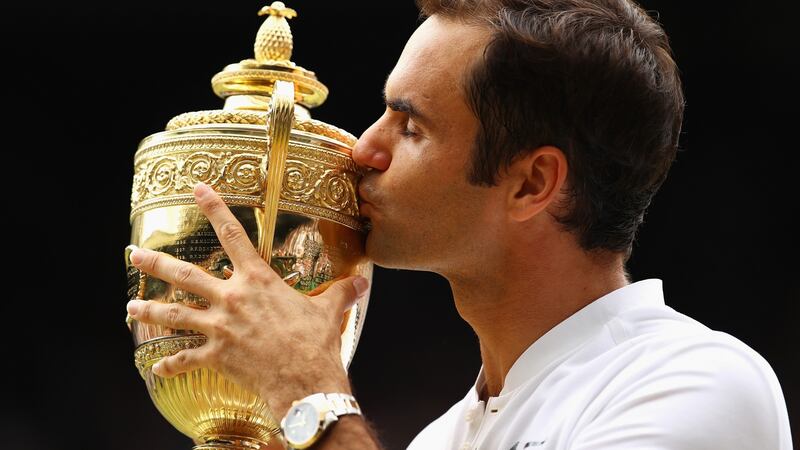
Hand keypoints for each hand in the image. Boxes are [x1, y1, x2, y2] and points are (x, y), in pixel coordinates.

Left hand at [126, 182, 368, 415]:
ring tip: (130, 308)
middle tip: (135, 254)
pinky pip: (186, 360)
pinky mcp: (216, 356)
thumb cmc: (315, 342)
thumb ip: (341, 292)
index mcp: (257, 280)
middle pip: (186, 275)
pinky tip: (157, 367)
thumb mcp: (329, 310)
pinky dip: (171, 365)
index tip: (197, 190)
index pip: (233, 235)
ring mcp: (219, 327)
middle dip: (156, 264)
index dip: (214, 209)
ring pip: (175, 315)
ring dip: (149, 311)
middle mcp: (232, 299)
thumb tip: (363, 284)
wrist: (305, 379)